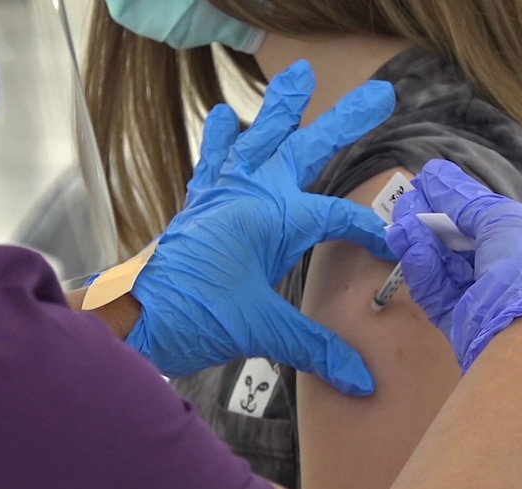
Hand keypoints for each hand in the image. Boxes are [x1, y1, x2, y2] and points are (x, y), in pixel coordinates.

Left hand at [127, 60, 395, 394]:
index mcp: (272, 217)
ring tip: (295, 77)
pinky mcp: (203, 205)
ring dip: (281, 110)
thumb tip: (361, 379)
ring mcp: (223, 194)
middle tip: (380, 96)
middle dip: (344, 122)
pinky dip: (222, 140)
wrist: (130, 317)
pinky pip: (215, 161)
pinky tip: (223, 117)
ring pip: (260, 138)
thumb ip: (314, 347)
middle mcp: (249, 194)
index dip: (369, 231)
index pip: (337, 216)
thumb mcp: (260, 328)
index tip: (391, 248)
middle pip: (308, 149)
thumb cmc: (190, 314)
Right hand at [387, 160, 521, 372]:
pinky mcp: (463, 324)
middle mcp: (518, 275)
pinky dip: (422, 266)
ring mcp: (489, 302)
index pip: (494, 220)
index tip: (430, 183)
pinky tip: (405, 239)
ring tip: (400, 217)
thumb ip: (466, 201)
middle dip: (436, 220)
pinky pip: (439, 291)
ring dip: (423, 239)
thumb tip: (435, 175)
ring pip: (448, 267)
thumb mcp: (502, 219)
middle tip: (408, 199)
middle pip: (467, 244)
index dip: (462, 202)